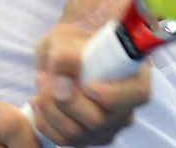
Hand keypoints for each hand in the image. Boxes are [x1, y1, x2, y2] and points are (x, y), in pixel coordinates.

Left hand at [30, 22, 150, 145]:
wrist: (65, 57)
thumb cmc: (73, 44)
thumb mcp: (68, 38)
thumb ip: (66, 55)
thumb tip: (62, 73)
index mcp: (135, 77)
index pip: (136, 94)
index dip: (110, 93)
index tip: (86, 83)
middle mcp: (125, 109)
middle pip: (98, 120)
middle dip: (65, 100)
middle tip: (44, 76)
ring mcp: (107, 128)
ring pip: (75, 133)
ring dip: (49, 108)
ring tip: (40, 81)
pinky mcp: (86, 139)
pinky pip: (61, 140)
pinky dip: (44, 120)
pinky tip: (39, 99)